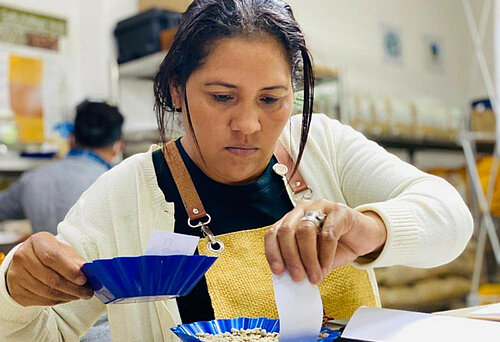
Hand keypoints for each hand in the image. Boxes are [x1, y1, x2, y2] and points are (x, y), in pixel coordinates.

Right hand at [6, 232, 93, 306]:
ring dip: (67, 296)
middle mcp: (22, 257)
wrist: (27, 261)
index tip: (84, 279)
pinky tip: (66, 297)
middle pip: (50, 278)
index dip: (69, 270)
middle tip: (87, 292)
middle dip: (73, 288)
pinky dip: (57, 301)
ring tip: (79, 295)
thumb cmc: (49, 254)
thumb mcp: (63, 250)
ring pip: (46, 292)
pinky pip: (40, 300)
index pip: (52, 257)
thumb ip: (75, 260)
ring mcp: (16, 275)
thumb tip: (87, 271)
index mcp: (36, 242)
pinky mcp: (16, 291)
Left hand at [265, 199, 386, 284]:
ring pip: (305, 231)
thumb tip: (291, 278)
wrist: (363, 237)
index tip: (278, 271)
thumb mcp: (315, 257)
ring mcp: (320, 206)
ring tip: (314, 276)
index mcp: (291, 219)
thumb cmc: (336, 246)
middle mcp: (302, 209)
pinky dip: (325, 255)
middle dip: (290, 257)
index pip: (273, 233)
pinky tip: (325, 267)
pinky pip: (328, 234)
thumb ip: (302, 263)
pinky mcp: (339, 211)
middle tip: (298, 277)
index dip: (273, 252)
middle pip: (287, 231)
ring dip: (308, 258)